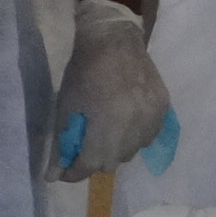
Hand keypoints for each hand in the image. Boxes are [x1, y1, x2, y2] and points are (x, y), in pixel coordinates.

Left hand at [49, 0, 170, 182]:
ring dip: (115, 149)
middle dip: (93, 160)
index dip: (74, 172)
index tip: (66, 171)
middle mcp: (133, 129)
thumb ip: (61, 145)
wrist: (114, 39)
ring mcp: (151, 120)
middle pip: (110, 163)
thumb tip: (52, 177)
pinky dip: (133, 137)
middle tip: (84, 147)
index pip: (89, 166)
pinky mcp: (163, 110)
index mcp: (106, 128)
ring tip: (106, 133)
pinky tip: (125, 123)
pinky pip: (147, 137)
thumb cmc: (83, 72)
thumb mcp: (65, 108)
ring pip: (130, 153)